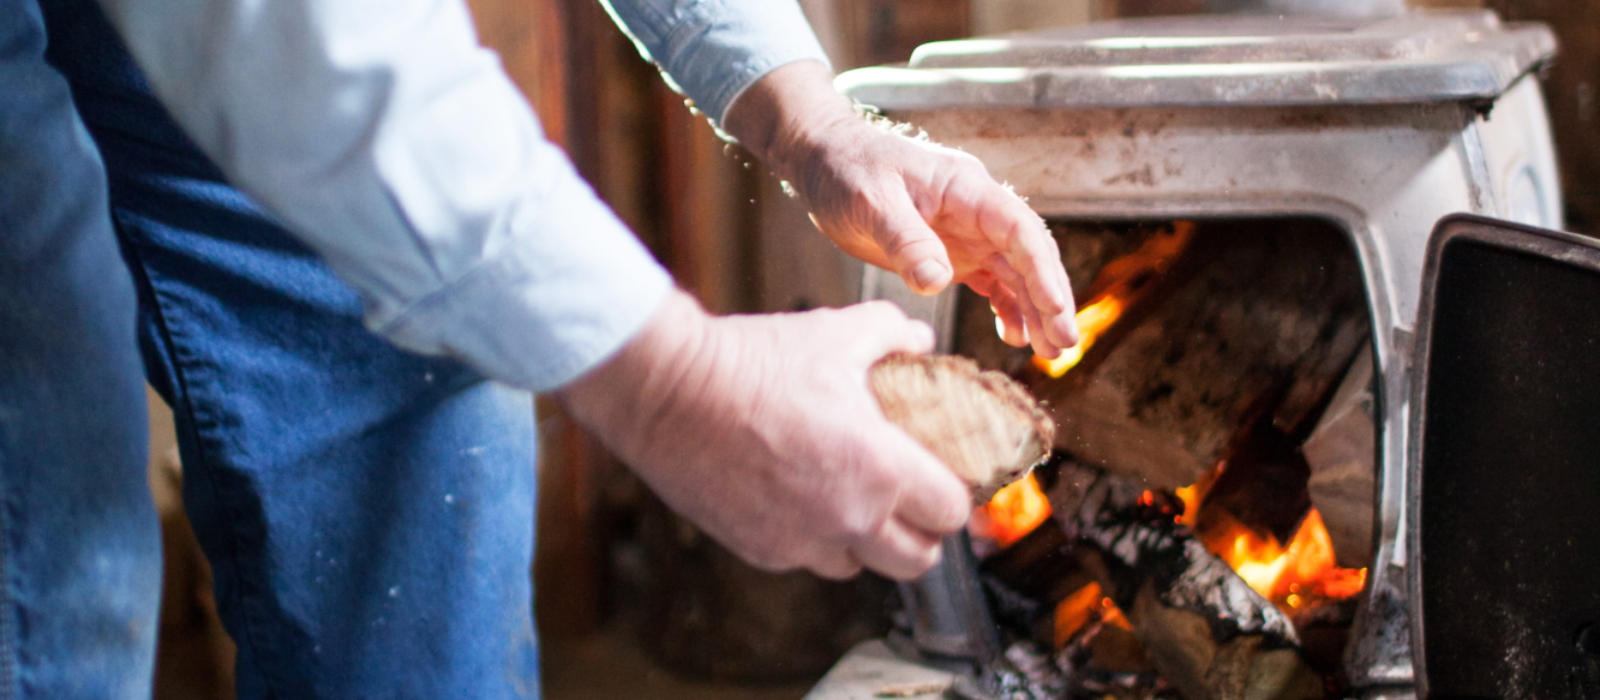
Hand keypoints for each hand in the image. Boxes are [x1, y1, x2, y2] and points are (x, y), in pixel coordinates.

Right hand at [558, 290, 970, 579]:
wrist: (669, 390)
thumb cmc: (754, 361)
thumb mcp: (838, 332)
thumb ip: (893, 334)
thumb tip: (920, 340)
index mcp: (880, 469)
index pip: (950, 513)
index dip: (953, 495)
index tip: (943, 477)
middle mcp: (848, 519)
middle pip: (918, 561)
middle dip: (921, 533)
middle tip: (909, 501)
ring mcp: (801, 542)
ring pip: (858, 566)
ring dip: (865, 541)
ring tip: (852, 500)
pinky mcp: (759, 550)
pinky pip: (804, 560)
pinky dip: (812, 539)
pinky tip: (801, 498)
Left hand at [725, 61, 1079, 358]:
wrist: (824, 160)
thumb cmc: (847, 169)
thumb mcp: (871, 201)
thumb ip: (906, 240)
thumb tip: (937, 280)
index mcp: (967, 189)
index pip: (1020, 231)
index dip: (1042, 271)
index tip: (1056, 310)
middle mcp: (977, 211)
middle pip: (1028, 257)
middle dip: (1050, 300)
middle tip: (1064, 346)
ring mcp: (967, 234)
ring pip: (1015, 274)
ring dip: (1034, 311)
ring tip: (1049, 353)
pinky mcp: (950, 254)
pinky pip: (990, 282)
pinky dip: (1005, 308)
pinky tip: (1014, 337)